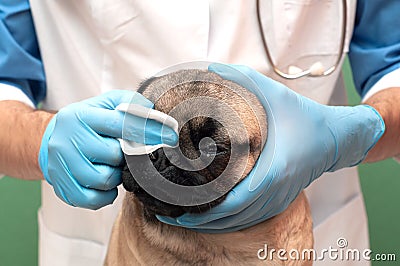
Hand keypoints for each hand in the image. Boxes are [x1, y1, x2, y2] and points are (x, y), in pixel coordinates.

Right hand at [38, 90, 177, 209]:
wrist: (50, 140)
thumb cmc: (86, 123)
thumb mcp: (104, 104)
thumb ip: (129, 103)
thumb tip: (152, 109)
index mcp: (81, 116)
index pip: (119, 124)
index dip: (148, 131)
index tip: (170, 137)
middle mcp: (68, 139)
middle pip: (113, 155)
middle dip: (126, 156)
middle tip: (124, 153)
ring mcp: (62, 165)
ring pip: (104, 179)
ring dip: (116, 176)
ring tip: (112, 166)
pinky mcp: (62, 186)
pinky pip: (92, 199)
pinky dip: (106, 195)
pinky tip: (107, 185)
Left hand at [157, 63, 384, 231]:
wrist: (334, 138)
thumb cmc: (305, 119)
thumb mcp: (275, 94)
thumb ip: (242, 79)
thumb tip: (211, 69)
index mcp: (272, 171)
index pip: (233, 201)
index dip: (204, 210)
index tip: (178, 209)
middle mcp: (275, 193)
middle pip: (231, 218)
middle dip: (199, 221)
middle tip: (169, 214)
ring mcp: (278, 201)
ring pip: (239, 223)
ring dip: (210, 225)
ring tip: (182, 219)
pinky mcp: (279, 201)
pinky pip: (249, 219)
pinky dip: (227, 222)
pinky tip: (210, 218)